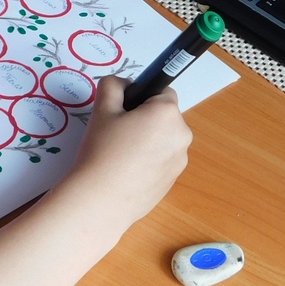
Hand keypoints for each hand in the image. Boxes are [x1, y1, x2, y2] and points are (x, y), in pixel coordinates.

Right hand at [54, 76, 190, 233]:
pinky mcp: (173, 181)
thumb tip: (123, 85)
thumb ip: (113, 86)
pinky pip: (163, 161)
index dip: (142, 98)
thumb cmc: (102, 149)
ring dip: (149, 141)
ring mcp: (180, 161)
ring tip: (120, 156)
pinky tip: (127, 173)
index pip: (163, 92)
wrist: (101, 200)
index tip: (123, 112)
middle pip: (165, 117)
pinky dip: (150, 161)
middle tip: (117, 134)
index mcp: (168, 113)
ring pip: (164, 140)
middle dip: (146, 120)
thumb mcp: (102, 109)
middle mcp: (182, 135)